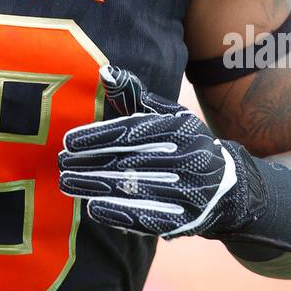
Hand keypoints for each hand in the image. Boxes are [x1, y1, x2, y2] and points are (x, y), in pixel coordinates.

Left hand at [58, 66, 278, 245]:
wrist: (229, 186)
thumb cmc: (185, 143)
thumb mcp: (168, 115)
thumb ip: (135, 95)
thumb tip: (105, 71)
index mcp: (179, 130)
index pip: (131, 133)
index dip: (98, 137)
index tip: (68, 142)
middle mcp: (186, 159)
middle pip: (129, 161)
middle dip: (90, 162)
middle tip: (61, 163)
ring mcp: (188, 191)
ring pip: (135, 188)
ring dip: (97, 186)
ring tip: (67, 183)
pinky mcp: (187, 219)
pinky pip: (149, 216)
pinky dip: (119, 213)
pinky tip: (93, 207)